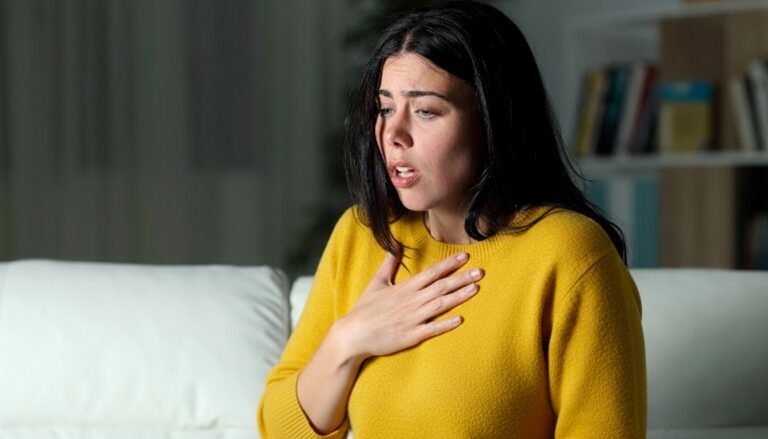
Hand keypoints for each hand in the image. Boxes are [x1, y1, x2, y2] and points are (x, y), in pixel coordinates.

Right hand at [335, 251, 482, 360]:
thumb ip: (389, 263)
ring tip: (476, 288)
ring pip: (440, 305)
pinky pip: (431, 329)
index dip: (449, 264)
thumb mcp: (376, 282)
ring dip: (458, 297)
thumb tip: (396, 243)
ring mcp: (412, 319)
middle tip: (480, 271)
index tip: (464, 257)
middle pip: (440, 287)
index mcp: (404, 288)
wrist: (352, 334)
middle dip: (461, 278)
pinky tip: (460, 319)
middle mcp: (411, 301)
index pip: (431, 273)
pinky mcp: (410, 336)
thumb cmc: (365, 309)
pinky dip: (445, 324)